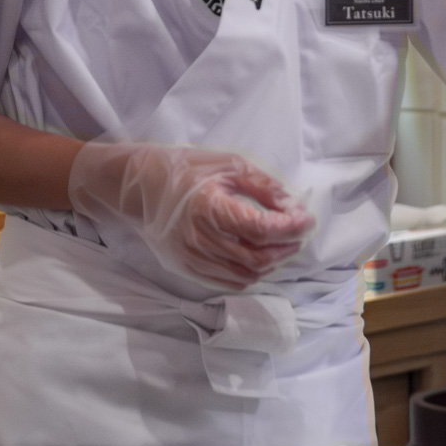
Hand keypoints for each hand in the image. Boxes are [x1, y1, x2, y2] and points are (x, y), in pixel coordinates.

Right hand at [69, 141, 314, 286]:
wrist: (138, 187)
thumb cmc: (184, 169)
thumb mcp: (227, 164)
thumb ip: (262, 186)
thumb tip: (292, 206)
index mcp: (208, 208)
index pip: (260, 228)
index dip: (290, 227)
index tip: (306, 219)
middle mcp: (199, 239)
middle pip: (257, 257)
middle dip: (286, 247)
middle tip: (298, 232)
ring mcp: (192, 258)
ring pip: (245, 274)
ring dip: (272, 263)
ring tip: (283, 245)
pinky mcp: (187, 268)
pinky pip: (228, 281)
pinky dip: (251, 274)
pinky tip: (261, 259)